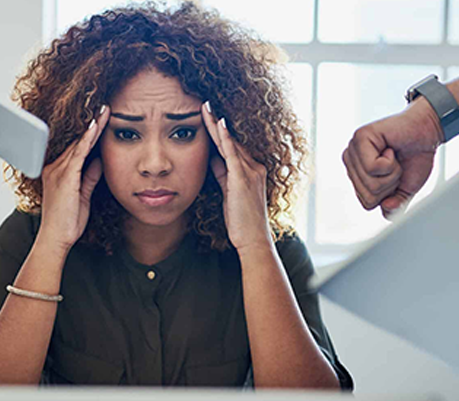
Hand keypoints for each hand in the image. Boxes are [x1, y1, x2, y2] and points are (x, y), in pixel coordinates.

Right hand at [36, 106, 109, 252]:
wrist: (55, 238)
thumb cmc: (67, 222)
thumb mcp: (83, 196)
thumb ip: (89, 177)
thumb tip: (99, 161)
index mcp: (58, 172)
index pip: (77, 147)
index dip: (90, 133)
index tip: (102, 119)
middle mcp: (55, 168)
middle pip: (77, 141)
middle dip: (92, 124)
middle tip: (106, 107)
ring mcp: (58, 171)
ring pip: (78, 144)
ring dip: (93, 127)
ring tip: (105, 111)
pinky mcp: (64, 177)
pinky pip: (78, 154)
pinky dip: (87, 139)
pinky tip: (96, 127)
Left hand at [201, 102, 272, 252]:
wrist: (253, 239)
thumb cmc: (241, 220)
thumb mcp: (229, 192)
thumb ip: (223, 174)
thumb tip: (212, 159)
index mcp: (251, 170)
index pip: (232, 146)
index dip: (219, 131)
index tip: (208, 116)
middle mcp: (254, 167)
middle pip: (231, 140)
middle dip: (216, 122)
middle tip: (204, 103)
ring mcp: (251, 171)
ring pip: (230, 143)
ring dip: (217, 124)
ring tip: (205, 107)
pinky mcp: (243, 178)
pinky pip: (232, 154)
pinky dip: (225, 138)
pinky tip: (219, 124)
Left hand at [342, 97, 442, 217]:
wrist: (428, 132)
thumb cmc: (414, 157)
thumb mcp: (405, 189)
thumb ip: (395, 205)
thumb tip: (387, 209)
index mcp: (357, 175)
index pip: (366, 203)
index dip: (388, 195)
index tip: (395, 176)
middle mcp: (351, 163)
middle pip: (368, 195)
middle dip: (390, 184)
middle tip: (396, 165)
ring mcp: (353, 150)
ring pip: (370, 183)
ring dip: (391, 172)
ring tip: (393, 156)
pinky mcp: (360, 138)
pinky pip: (373, 167)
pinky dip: (389, 162)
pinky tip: (390, 148)